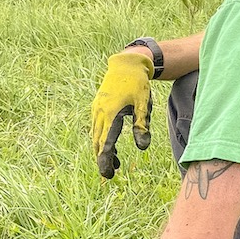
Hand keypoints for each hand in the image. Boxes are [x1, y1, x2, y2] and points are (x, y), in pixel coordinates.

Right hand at [91, 51, 153, 178]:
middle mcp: (100, 113)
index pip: (105, 144)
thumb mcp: (143, 104)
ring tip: (115, 163)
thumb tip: (142, 147)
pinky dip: (102, 139)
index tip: (108, 175)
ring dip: (103, 150)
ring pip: (97, 135)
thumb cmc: (137, 84)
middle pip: (98, 142)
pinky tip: (111, 145)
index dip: (106, 161)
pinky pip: (98, 127)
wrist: (126, 63)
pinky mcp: (99, 106)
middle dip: (103, 159)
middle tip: (110, 174)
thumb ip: (141, 125)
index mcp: (111, 114)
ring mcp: (97, 109)